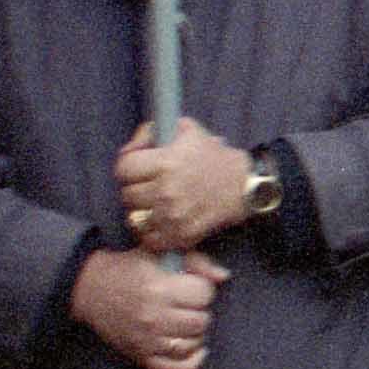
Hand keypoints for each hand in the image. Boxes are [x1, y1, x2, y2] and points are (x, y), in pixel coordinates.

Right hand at [72, 244, 228, 368]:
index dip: (203, 288)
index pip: (204, 295)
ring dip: (196, 333)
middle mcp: (153, 317)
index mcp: (158, 288)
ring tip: (187, 321)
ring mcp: (146, 340)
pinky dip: (192, 360)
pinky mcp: (140, 355)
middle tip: (188, 303)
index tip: (193, 285)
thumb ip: (197, 261)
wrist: (91, 288)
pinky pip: (175, 368)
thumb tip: (224, 277)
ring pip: (191, 345)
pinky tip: (197, 348)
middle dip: (199, 309)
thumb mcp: (161, 253)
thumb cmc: (130, 267)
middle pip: (201, 321)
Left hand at [114, 120, 256, 250]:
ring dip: (142, 211)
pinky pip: (149, 239)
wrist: (244, 186)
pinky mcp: (181, 235)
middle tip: (148, 186)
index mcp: (166, 162)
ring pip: (134, 218)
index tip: (136, 168)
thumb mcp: (187, 129)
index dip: (128, 167)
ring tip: (154, 205)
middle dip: (135, 189)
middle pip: (127, 195)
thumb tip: (132, 145)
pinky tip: (160, 222)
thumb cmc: (214, 157)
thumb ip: (154, 131)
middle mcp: (166, 190)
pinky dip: (151, 233)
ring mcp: (172, 216)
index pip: (123, 168)